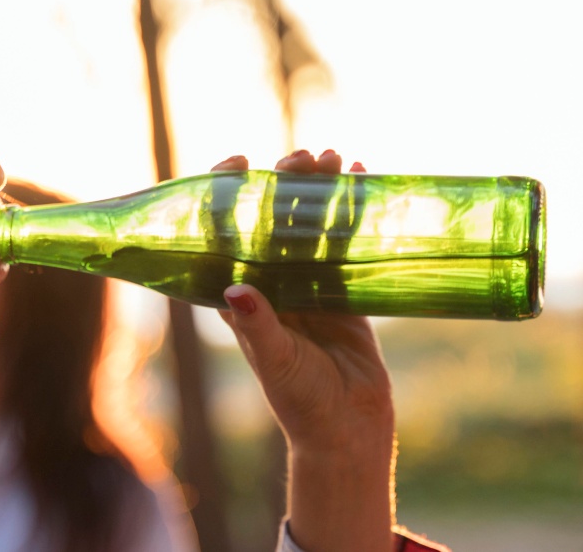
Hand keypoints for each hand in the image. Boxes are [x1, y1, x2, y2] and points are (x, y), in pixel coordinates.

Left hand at [213, 149, 394, 551]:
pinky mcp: (343, 290)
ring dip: (318, 189)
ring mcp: (307, 283)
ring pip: (309, 223)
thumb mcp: (276, 361)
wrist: (347, 429)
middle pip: (271, 218)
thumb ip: (258, 326)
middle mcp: (270, 281)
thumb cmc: (300, 401)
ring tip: (331, 158)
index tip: (236, 162)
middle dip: (283, 182)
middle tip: (301, 155)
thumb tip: (236, 288)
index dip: (226, 194)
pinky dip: (352, 211)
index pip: (224, 233)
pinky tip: (360, 179)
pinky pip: (344, 241)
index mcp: (240, 294)